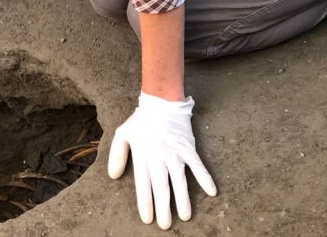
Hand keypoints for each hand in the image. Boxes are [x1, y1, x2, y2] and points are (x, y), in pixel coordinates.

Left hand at [108, 93, 217, 229]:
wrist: (161, 102)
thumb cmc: (141, 121)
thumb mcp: (122, 135)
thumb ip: (117, 156)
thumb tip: (114, 176)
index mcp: (143, 157)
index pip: (144, 186)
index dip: (146, 204)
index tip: (148, 219)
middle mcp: (159, 158)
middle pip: (161, 188)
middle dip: (163, 208)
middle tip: (165, 225)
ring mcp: (175, 154)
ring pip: (179, 181)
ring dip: (183, 200)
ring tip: (185, 216)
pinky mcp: (188, 148)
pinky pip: (198, 165)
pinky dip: (205, 178)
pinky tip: (212, 192)